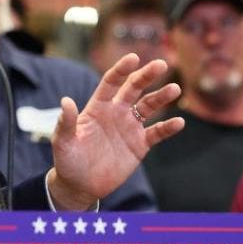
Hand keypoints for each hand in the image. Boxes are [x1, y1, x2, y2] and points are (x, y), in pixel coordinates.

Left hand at [48, 55, 183, 210]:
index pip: (111, 83)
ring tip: (174, 89)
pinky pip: (156, 133)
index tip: (133, 58)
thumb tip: (65, 101)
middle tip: (162, 64)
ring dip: (161, 97)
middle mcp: (116, 112)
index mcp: (98, 107)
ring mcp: (129, 127)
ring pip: (149, 107)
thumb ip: (66, 122)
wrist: (81, 185)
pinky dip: (168, 128)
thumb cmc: (68, 160)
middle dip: (147, 76)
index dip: (121, 70)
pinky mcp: (139, 145)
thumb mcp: (64, 142)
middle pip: (134, 89)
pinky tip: (179, 122)